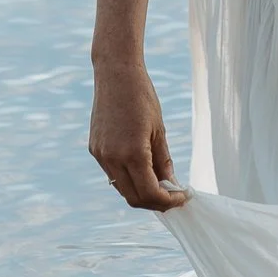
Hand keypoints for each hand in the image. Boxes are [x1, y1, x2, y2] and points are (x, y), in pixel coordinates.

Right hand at [86, 61, 188, 210]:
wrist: (116, 73)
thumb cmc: (142, 98)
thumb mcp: (159, 131)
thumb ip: (163, 162)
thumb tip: (171, 185)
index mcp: (132, 153)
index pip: (150, 194)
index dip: (168, 201)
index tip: (182, 197)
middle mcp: (112, 158)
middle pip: (134, 198)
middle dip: (155, 202)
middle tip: (173, 196)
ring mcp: (101, 155)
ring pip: (122, 188)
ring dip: (141, 192)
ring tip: (160, 183)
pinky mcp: (95, 149)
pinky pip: (112, 174)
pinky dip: (128, 178)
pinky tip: (142, 169)